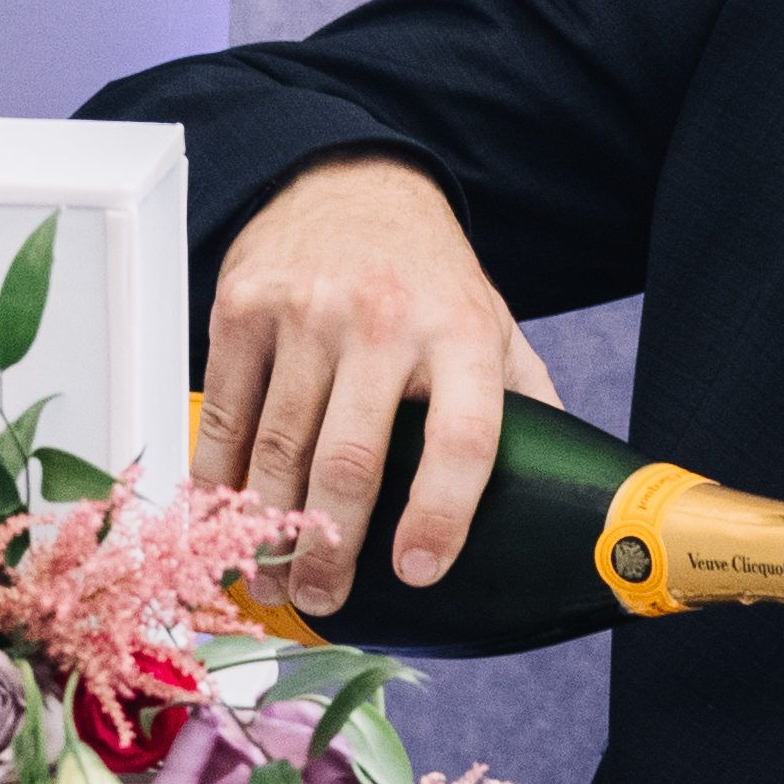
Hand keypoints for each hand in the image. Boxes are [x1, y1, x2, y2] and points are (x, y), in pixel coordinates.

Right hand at [201, 156, 551, 601]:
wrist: (351, 183)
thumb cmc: (427, 277)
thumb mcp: (494, 325)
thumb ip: (527, 405)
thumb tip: (564, 496)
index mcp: (460, 333)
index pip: (462, 438)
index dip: (441, 515)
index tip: (419, 572)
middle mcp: (384, 320)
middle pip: (351, 462)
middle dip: (331, 550)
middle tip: (324, 600)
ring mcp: (306, 312)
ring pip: (277, 450)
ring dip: (269, 531)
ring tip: (274, 579)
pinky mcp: (243, 309)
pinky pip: (225, 416)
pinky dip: (218, 479)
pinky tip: (225, 518)